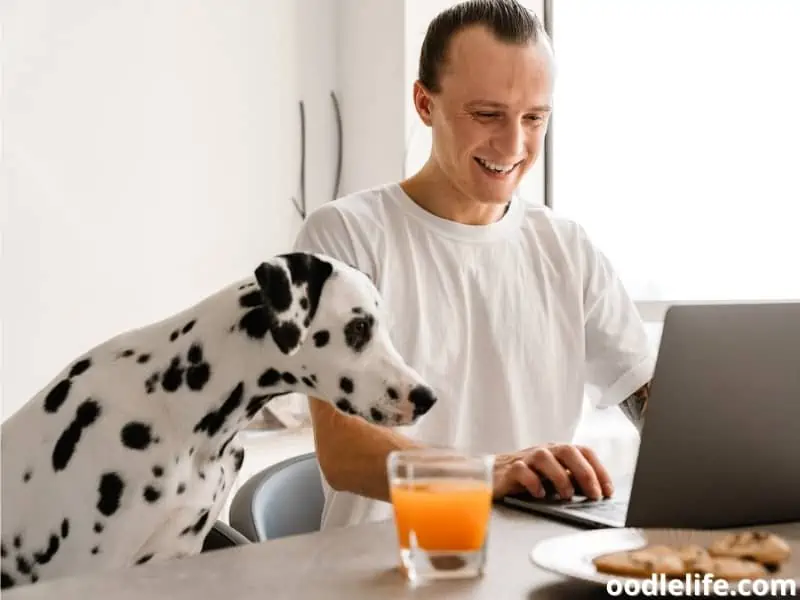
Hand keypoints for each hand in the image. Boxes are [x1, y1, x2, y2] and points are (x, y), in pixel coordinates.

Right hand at [492, 443, 613, 500]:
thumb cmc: (528, 476)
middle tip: (593, 494)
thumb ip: (572, 479)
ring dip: (561, 477)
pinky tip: (539, 494)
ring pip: (546, 458)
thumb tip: (596, 492)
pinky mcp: (511, 469)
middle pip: (568, 451)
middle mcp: (545, 451)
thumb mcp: (554, 476)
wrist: (493, 474)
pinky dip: (534, 483)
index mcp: (558, 451)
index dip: (599, 469)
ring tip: (566, 496)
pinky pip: (523, 471)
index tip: (608, 490)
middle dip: (585, 473)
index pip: (584, 452)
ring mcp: (527, 458)